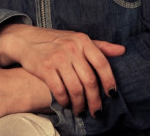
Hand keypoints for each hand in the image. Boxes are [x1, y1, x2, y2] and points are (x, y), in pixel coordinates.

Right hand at [0, 24, 124, 116]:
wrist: (26, 39)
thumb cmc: (56, 41)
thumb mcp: (78, 39)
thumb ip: (100, 46)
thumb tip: (122, 51)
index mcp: (82, 40)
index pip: (102, 63)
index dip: (109, 81)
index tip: (112, 95)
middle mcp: (71, 48)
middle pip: (90, 80)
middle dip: (95, 100)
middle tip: (96, 111)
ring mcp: (58, 58)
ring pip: (76, 88)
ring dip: (80, 104)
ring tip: (81, 110)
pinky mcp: (45, 68)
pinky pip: (60, 91)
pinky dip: (65, 101)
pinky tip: (67, 104)